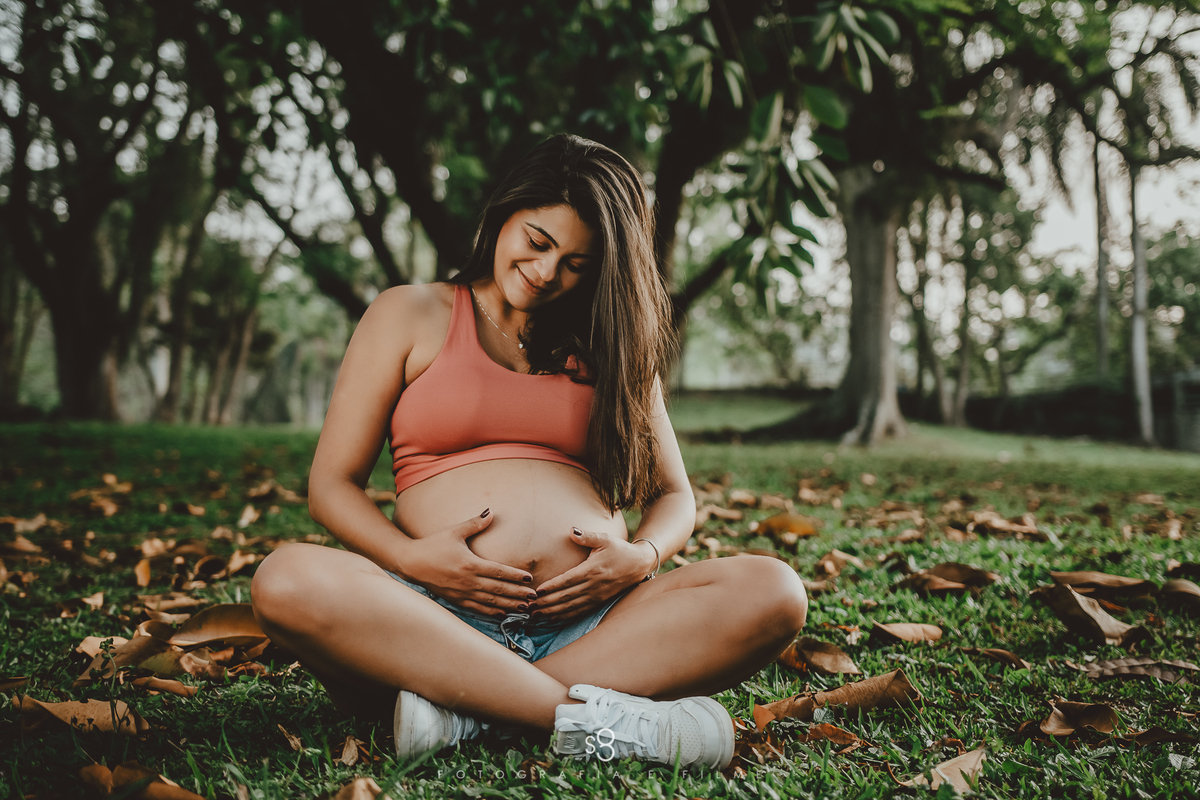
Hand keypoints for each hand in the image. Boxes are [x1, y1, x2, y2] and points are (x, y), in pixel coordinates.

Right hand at [401, 510, 536, 616]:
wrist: (410, 563)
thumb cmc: (432, 545)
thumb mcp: (454, 532)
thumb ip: (474, 524)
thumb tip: (491, 512)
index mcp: (469, 564)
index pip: (498, 571)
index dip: (515, 576)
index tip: (530, 578)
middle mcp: (467, 581)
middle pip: (498, 589)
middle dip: (518, 593)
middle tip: (535, 596)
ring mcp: (462, 593)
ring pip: (490, 602)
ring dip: (509, 605)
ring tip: (525, 608)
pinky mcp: (456, 600)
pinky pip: (477, 609)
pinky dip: (492, 612)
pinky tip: (503, 614)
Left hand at [531, 528, 655, 620]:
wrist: (639, 564)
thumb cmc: (620, 549)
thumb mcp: (605, 539)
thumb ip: (587, 536)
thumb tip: (572, 530)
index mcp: (593, 570)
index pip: (568, 580)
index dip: (552, 586)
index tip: (537, 591)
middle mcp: (594, 585)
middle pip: (567, 597)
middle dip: (547, 603)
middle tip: (529, 607)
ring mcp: (597, 596)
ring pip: (571, 607)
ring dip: (553, 612)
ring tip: (536, 616)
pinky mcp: (599, 602)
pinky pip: (579, 612)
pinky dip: (565, 617)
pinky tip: (553, 619)